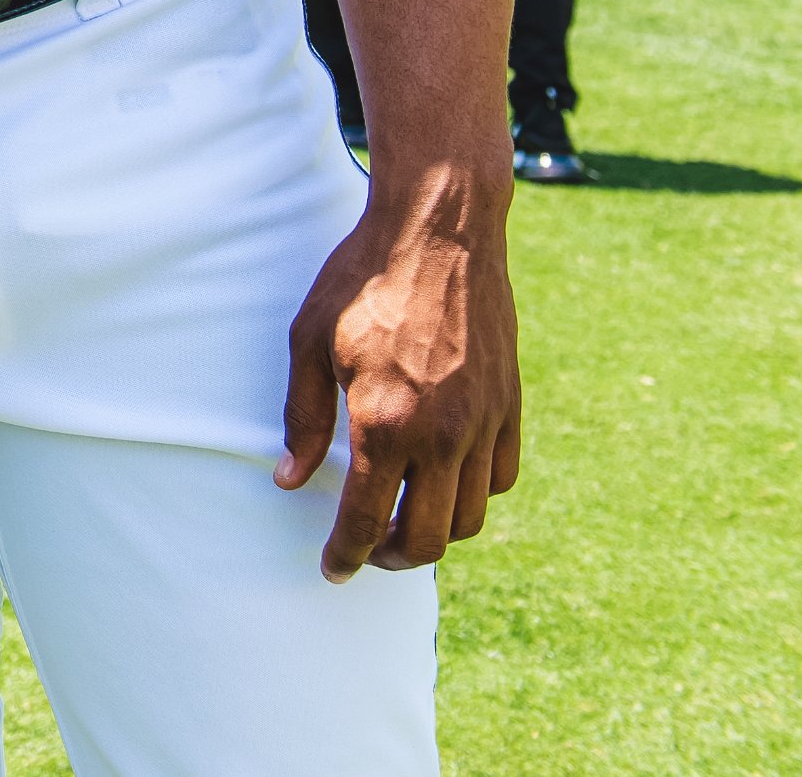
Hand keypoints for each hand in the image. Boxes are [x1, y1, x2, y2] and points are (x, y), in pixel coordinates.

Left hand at [279, 155, 524, 580]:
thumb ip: (303, 419)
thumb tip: (290, 479)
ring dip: (435, 532)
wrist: (440, 230)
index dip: (345, 556)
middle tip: (366, 551)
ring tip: (403, 519)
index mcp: (386, 423)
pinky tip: (444, 479)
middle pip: (428, 539)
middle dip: (392, 558)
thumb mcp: (309, 340)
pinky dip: (474, 494)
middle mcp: (442, 434)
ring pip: (470, 517)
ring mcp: (484, 422)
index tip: (332, 570)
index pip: (366, 520)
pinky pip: (501, 477)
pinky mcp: (511, 405)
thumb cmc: (363, 278)